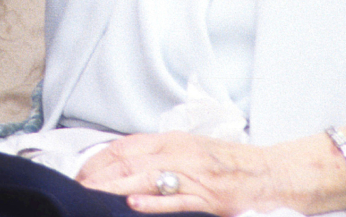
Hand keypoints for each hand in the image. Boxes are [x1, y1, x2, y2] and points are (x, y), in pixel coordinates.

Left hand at [76, 132, 287, 214]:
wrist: (266, 172)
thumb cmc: (227, 162)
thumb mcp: (188, 148)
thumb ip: (158, 154)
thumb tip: (123, 164)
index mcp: (171, 141)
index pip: (125, 146)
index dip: (99, 160)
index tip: (81, 173)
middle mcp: (179, 154)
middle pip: (129, 162)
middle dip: (99, 175)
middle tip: (79, 188)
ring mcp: (193, 176)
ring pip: (147, 179)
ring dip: (116, 187)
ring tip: (94, 195)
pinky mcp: (207, 199)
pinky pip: (176, 201)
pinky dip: (153, 202)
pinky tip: (133, 205)